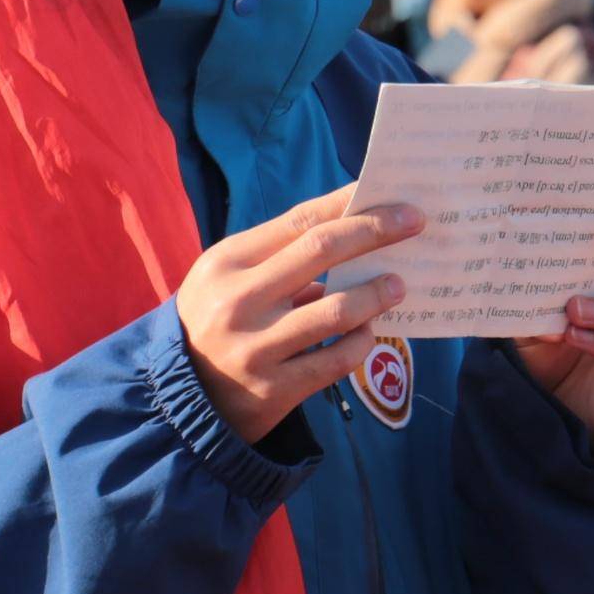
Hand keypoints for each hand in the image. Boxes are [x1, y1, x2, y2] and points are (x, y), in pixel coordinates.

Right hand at [174, 183, 413, 447]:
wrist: (178, 396)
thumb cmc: (216, 320)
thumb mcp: (229, 279)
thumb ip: (281, 256)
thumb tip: (355, 229)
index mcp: (228, 261)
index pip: (299, 220)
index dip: (349, 204)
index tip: (392, 197)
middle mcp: (240, 299)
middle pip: (321, 250)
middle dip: (375, 231)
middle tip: (415, 223)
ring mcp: (256, 346)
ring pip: (336, 310)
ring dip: (377, 294)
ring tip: (398, 286)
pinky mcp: (273, 390)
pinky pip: (335, 361)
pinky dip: (361, 342)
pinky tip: (369, 332)